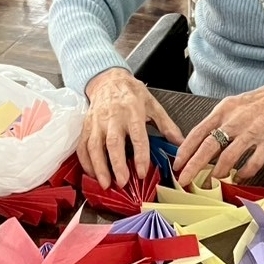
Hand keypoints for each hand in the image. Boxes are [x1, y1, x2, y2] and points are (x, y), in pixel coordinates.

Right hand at [81, 68, 184, 188]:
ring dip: (99, 167)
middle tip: (122, 182)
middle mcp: (113, 117)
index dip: (140, 155)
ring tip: (105, 183)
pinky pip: (83, 145)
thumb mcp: (153, 105)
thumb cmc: (131, 93)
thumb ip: (166, 125)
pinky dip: (85, 162)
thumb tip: (180, 142)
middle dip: (116, 164)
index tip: (142, 172)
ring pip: (94, 146)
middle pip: (113, 143)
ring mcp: (97, 122)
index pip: (137, 135)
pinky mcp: (87, 125)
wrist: (108, 80)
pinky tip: (92, 173)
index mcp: (133, 111)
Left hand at [173, 83, 263, 187]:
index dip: (186, 150)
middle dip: (194, 166)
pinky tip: (240, 176)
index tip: (178, 164)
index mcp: (223, 111)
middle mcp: (235, 121)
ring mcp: (252, 132)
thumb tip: (197, 145)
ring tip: (213, 180)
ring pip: (229, 157)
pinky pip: (253, 162)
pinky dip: (244, 173)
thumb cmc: (255, 104)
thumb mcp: (230, 106)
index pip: (198, 132)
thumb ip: (215, 124)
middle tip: (185, 179)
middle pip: (209, 146)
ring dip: (218, 172)